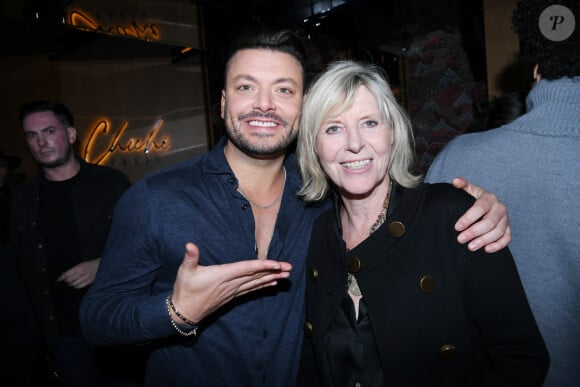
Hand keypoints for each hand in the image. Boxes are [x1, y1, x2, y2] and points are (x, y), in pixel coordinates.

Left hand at [57, 258, 99, 288]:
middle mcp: (82, 272)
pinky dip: (76, 286)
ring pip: (74, 284)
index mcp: (79, 267)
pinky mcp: (90, 281)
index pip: (67, 274)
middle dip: (66, 281)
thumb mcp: (82, 264)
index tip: (58, 280)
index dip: (61, 277)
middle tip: (66, 280)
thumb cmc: (91, 264)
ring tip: (71, 282)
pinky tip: (76, 285)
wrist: (102, 265)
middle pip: (70, 280)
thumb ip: (73, 269)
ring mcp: (86, 277)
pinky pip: (80, 286)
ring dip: (71, 284)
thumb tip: (64, 274)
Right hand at [170, 243, 291, 323]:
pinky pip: (251, 290)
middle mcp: (231, 284)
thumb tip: (190, 245)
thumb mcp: (185, 272)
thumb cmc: (184, 290)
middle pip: (256, 276)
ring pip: (256, 283)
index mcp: (222, 275)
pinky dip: (262, 286)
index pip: (246, 268)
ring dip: (272, 278)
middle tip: (290, 268)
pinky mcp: (232, 296)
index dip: (262, 265)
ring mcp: (232, 291)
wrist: (184, 313)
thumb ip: (190, 257)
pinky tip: (272, 283)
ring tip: (286, 275)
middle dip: (273, 271)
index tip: (276, 264)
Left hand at [452, 177, 511, 252]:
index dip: (468, 218)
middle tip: (460, 239)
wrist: (485, 206)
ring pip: (498, 231)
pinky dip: (498, 245)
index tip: (457, 227)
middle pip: (489, 222)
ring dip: (484, 240)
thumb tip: (455, 181)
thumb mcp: (468, 190)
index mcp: (489, 198)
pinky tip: (486, 249)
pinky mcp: (508, 229)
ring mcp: (506, 219)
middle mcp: (500, 208)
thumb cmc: (473, 199)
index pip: (480, 208)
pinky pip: (507, 238)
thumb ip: (462, 185)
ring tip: (470, 247)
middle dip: (474, 232)